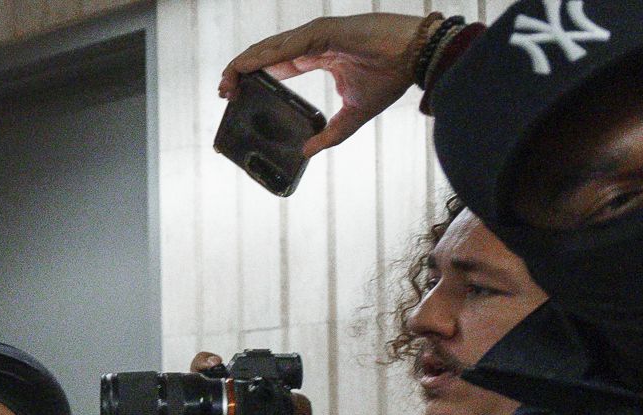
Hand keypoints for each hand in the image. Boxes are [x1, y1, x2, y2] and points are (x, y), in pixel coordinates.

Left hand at [223, 12, 429, 158]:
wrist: (419, 58)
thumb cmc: (392, 76)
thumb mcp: (354, 115)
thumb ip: (330, 134)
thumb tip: (306, 153)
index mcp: (317, 56)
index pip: (275, 65)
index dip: (252, 77)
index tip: (233, 94)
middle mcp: (313, 43)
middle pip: (266, 55)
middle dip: (241, 71)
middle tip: (223, 92)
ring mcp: (317, 35)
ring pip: (270, 48)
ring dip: (245, 64)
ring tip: (226, 82)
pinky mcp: (325, 32)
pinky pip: (288, 46)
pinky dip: (264, 56)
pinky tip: (245, 68)